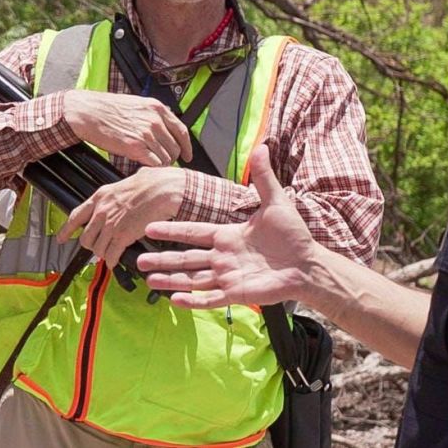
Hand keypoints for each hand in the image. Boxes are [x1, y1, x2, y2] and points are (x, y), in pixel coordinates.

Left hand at [56, 167, 185, 268]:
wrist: (164, 189)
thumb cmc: (153, 183)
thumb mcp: (128, 182)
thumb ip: (119, 192)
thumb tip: (125, 192)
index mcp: (101, 196)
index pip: (76, 216)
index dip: (67, 230)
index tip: (62, 238)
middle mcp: (102, 211)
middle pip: (86, 237)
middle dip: (92, 245)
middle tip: (100, 246)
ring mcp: (111, 225)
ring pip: (97, 248)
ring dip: (104, 253)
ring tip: (111, 252)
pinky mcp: (122, 236)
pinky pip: (111, 255)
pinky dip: (112, 261)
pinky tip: (115, 261)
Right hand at [63, 89, 192, 166]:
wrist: (89, 113)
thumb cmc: (108, 108)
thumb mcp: (138, 103)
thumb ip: (154, 114)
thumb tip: (165, 126)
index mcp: (157, 109)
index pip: (182, 131)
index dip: (187, 146)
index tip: (188, 155)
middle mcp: (155, 121)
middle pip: (175, 147)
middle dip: (172, 157)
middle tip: (165, 162)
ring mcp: (146, 134)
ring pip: (166, 158)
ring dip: (161, 164)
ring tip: (152, 164)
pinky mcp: (135, 147)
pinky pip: (154, 163)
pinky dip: (153, 168)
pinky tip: (145, 166)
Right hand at [138, 145, 315, 307]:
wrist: (308, 263)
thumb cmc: (293, 234)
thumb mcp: (276, 202)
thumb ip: (263, 178)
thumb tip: (261, 146)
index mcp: (228, 235)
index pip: (194, 233)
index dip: (172, 231)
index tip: (150, 227)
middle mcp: (224, 257)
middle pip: (187, 259)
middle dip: (163, 260)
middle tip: (139, 260)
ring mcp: (229, 276)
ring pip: (193, 279)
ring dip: (171, 280)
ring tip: (149, 280)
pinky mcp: (238, 293)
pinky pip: (212, 298)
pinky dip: (194, 300)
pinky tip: (176, 300)